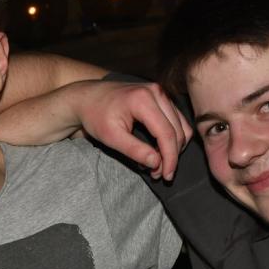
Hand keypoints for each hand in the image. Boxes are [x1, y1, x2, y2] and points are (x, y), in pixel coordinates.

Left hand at [73, 80, 192, 179]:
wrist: (87, 98)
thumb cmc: (95, 116)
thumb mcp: (111, 136)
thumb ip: (134, 150)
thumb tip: (157, 163)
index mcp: (143, 99)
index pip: (167, 133)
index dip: (170, 158)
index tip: (166, 176)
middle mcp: (156, 92)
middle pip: (177, 130)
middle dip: (171, 156)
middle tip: (157, 174)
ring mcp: (160, 92)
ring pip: (181, 125)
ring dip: (173, 148)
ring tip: (157, 164)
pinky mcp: (161, 97)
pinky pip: (176, 120)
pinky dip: (171, 137)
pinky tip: (157, 150)